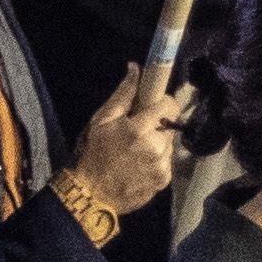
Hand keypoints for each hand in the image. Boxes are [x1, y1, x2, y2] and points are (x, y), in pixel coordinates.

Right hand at [66, 62, 191, 220]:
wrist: (91, 194)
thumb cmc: (93, 153)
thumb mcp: (102, 120)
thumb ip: (124, 94)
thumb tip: (136, 68)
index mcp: (140, 129)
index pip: (170, 105)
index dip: (162, 103)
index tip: (151, 107)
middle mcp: (156, 147)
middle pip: (170, 125)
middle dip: (157, 125)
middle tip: (137, 132)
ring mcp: (162, 166)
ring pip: (169, 144)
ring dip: (157, 143)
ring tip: (136, 151)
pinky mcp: (164, 181)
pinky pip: (166, 162)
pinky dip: (156, 161)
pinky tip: (138, 165)